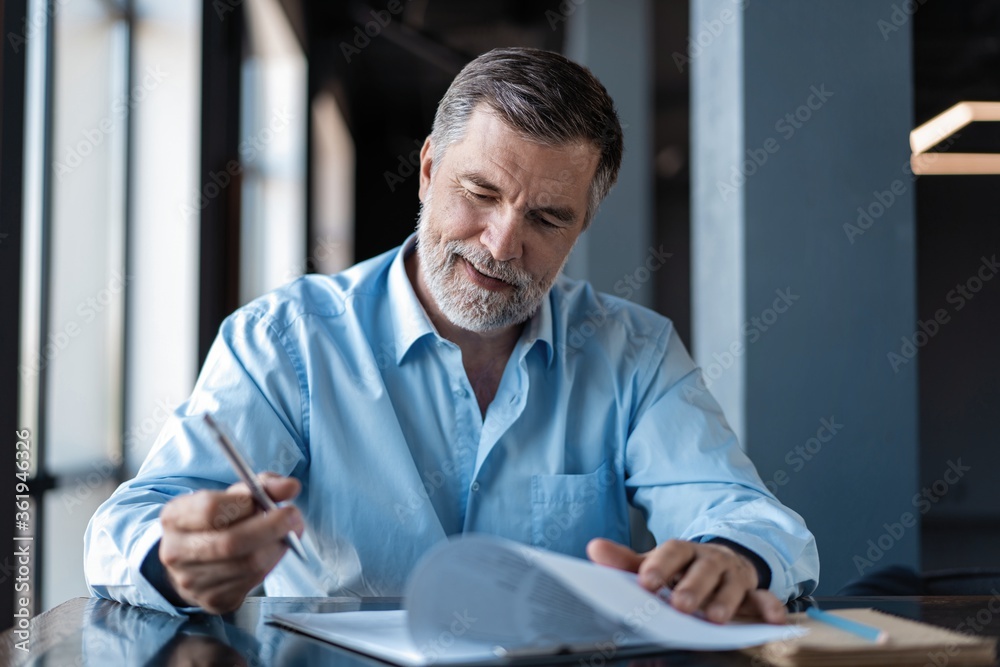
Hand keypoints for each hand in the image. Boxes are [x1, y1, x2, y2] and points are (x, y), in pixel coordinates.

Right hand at [158, 473, 303, 613]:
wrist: (194, 560)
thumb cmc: (218, 521)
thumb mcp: (233, 496)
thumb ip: (262, 486)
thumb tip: (290, 487)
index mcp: (175, 517)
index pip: (210, 509)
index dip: (246, 504)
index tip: (273, 500)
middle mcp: (176, 551)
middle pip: (230, 542)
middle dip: (271, 528)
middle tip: (295, 518)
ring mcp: (191, 581)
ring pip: (246, 565)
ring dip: (277, 548)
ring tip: (289, 534)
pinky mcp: (212, 601)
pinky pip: (251, 583)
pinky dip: (270, 565)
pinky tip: (273, 552)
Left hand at [586, 538, 785, 624]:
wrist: (723, 559)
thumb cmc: (683, 567)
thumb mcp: (656, 562)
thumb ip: (626, 560)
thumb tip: (594, 548)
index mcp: (683, 551)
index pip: (671, 552)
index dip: (659, 566)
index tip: (645, 583)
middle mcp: (709, 560)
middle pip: (702, 569)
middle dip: (691, 587)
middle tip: (679, 605)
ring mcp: (732, 575)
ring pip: (731, 584)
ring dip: (724, 600)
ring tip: (714, 619)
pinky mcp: (753, 591)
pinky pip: (765, 598)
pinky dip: (771, 607)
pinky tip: (774, 619)